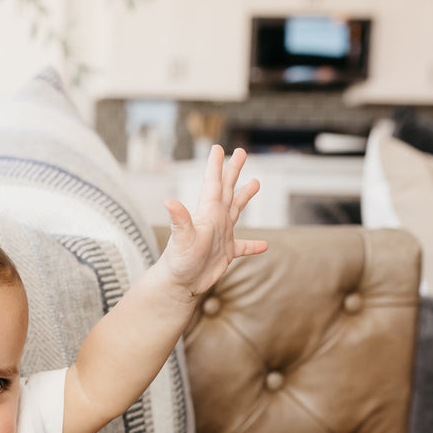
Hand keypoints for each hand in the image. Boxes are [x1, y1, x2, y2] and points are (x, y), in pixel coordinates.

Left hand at [159, 146, 266, 297]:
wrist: (179, 284)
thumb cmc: (178, 262)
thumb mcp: (182, 239)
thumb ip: (180, 219)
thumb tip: (168, 201)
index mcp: (207, 213)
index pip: (213, 184)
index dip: (216, 166)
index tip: (219, 147)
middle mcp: (214, 220)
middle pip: (226, 189)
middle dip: (233, 171)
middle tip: (241, 152)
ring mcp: (221, 236)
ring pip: (235, 210)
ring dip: (244, 196)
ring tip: (255, 183)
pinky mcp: (225, 254)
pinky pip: (242, 247)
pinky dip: (253, 245)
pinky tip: (264, 245)